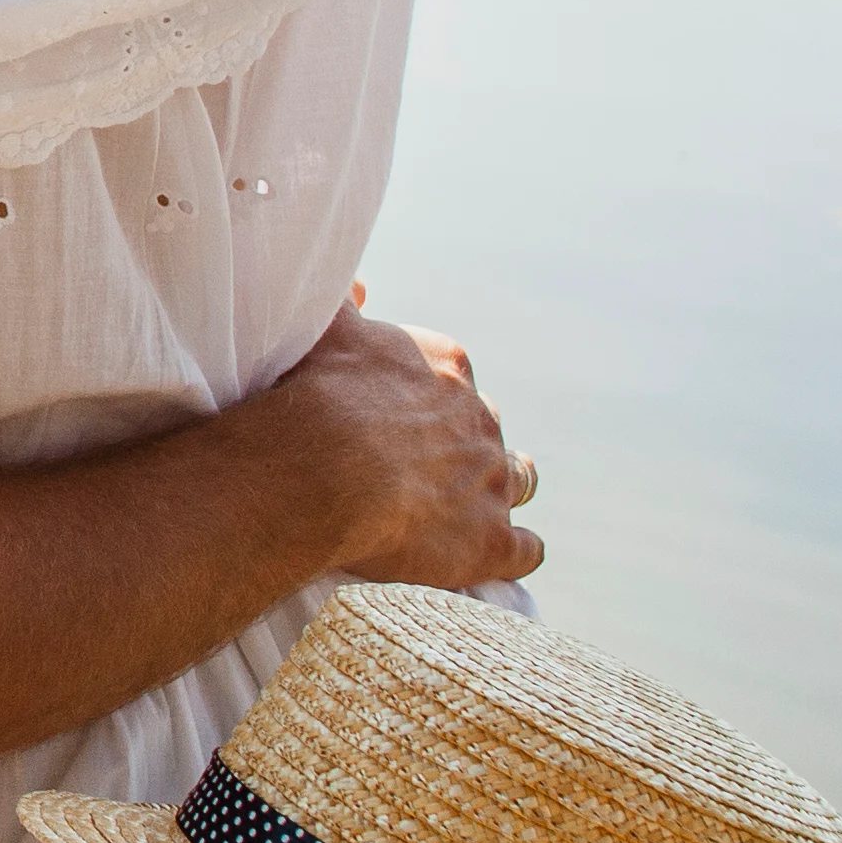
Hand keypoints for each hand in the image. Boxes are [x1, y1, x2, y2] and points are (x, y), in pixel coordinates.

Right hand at [274, 291, 542, 592]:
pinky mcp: (492, 540)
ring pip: (520, 479)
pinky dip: (518, 552)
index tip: (406, 409)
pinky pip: (524, 549)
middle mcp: (480, 420)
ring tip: (485, 502)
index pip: (453, 374)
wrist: (325, 466)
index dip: (432, 394)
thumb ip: (344, 302)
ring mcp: (492, 482)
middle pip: (487, 426)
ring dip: (509, 486)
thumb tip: (355, 284)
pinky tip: (507, 558)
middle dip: (468, 440)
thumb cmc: (317, 393)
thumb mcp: (326, 329)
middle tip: (431, 459)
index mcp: (445, 366)